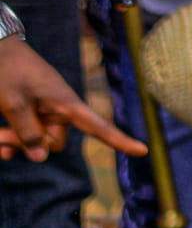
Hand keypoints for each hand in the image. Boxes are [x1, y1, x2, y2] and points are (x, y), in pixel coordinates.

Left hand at [0, 36, 145, 159]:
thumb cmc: (7, 69)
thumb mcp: (13, 103)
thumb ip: (27, 132)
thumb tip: (40, 157)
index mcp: (66, 104)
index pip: (99, 127)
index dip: (120, 140)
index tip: (142, 151)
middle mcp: (60, 110)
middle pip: (55, 141)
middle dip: (31, 145)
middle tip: (3, 139)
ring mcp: (45, 109)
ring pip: (38, 137)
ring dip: (18, 141)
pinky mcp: (32, 108)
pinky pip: (29, 130)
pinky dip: (16, 138)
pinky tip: (2, 143)